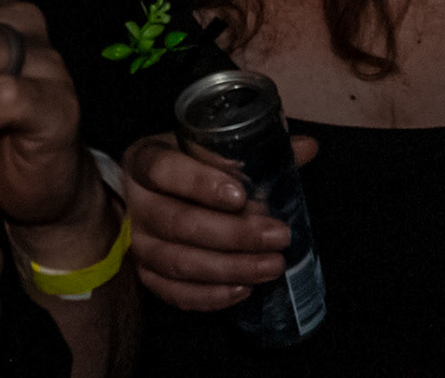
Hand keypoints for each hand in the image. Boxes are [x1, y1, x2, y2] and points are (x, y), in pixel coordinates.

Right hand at [121, 131, 317, 311]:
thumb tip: (308, 147)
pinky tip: (243, 290)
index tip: (240, 195)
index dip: (200, 183)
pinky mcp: (145, 275)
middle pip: (178, 223)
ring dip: (230, 268)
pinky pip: (173, 293)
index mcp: (145, 160)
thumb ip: (256, 148)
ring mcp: (137, 243)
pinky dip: (209, 296)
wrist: (151, 194)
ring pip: (179, 262)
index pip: (164, 170)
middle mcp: (135, 202)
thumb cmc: (188, 166)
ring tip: (273, 265)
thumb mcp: (210, 147)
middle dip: (233, 234)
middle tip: (278, 236)